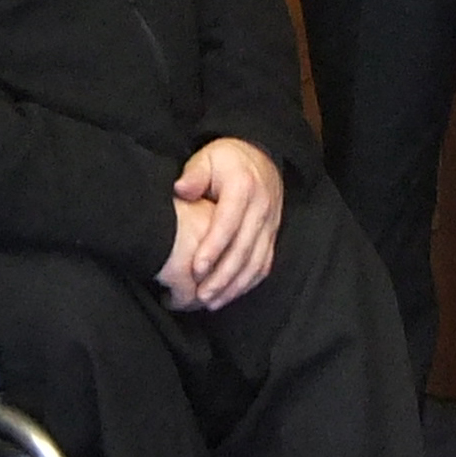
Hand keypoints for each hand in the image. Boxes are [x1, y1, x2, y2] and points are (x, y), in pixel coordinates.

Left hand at [166, 137, 284, 308]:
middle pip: (244, 248)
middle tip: (201, 295)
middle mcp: (262, 207)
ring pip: (256, 260)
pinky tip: (232, 293)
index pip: (229, 222)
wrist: (261, 154)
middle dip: (222, 275)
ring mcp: (271, 222)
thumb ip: (194, 173)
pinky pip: (265, 262)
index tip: (197, 268)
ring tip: (213, 301)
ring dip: (235, 284)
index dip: (213, 247)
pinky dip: (249, 282)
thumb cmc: (227, 159)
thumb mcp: (207, 157)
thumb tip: (181, 189)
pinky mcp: (273, 233)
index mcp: (244, 187)